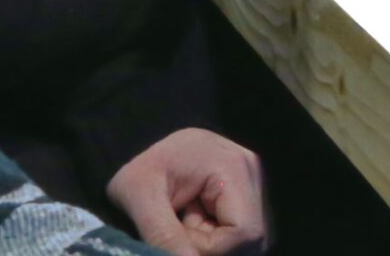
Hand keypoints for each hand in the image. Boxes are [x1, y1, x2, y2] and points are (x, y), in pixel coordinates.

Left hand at [107, 128, 267, 255]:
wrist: (137, 143)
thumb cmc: (138, 169)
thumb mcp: (138, 196)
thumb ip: (163, 233)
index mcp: (233, 166)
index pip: (245, 231)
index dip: (212, 250)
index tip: (177, 240)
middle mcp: (252, 172)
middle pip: (251, 237)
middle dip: (213, 248)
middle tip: (179, 234)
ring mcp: (252, 182)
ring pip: (248, 239)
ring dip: (214, 245)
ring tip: (185, 227)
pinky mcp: (246, 193)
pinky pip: (240, 232)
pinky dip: (217, 239)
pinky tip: (194, 224)